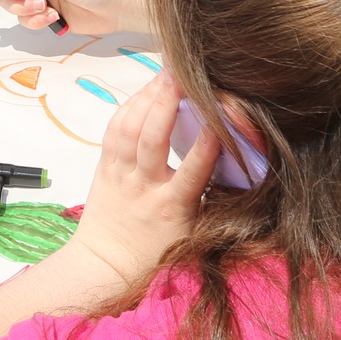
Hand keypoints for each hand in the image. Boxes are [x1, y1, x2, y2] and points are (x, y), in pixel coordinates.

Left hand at [64, 73, 216, 290]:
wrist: (109, 266)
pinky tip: (145, 92)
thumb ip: (209, 195)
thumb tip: (235, 158)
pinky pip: (114, 130)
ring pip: (130, 129)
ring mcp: (121, 175)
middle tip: (182, 74)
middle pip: (152, 139)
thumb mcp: (194, 229)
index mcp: (174, 207)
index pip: (194, 170)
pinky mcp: (105, 167)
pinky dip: (129, 107)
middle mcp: (145, 187)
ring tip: (165, 75)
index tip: (221, 114)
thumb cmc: (159, 251)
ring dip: (147, 98)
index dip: (207, 141)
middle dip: (165, 103)